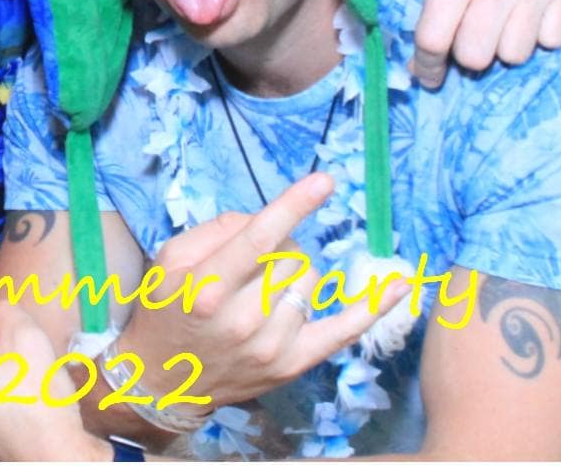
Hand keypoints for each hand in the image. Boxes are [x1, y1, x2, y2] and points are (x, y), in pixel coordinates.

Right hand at [117, 173, 408, 412]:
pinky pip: (344, 329)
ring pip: (312, 282)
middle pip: (290, 257)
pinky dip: (372, 307)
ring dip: (295, 273)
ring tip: (266, 288)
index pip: (258, 239)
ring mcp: (272, 346)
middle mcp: (242, 320)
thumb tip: (267, 219)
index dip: (293, 206)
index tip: (324, 181)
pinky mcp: (294, 364)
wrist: (162, 379)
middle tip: (254, 261)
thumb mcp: (170, 258)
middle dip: (280, 246)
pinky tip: (398, 285)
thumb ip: (216, 230)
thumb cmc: (165, 310)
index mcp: (206, 288)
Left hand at [414, 0, 560, 85]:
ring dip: (501, 44)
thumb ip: (429, 8)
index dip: (424, 66)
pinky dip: (537, 34)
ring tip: (496, 16)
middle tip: (464, 31)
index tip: (424, 73)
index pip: (434, 41)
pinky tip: (526, 10)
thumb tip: (423, 64)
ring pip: (515, 55)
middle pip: (476, 57)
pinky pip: (553, 40)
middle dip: (464, 51)